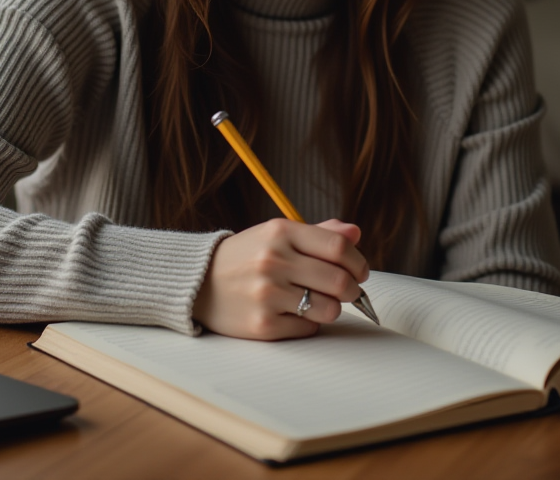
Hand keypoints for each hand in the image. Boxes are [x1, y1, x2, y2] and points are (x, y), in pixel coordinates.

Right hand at [192, 218, 367, 339]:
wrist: (199, 282)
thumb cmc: (247, 256)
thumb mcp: (278, 234)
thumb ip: (319, 233)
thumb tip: (356, 232)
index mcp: (280, 231)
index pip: (338, 246)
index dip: (358, 261)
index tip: (360, 270)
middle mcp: (273, 260)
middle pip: (339, 280)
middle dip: (353, 289)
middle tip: (349, 291)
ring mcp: (267, 294)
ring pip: (329, 308)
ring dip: (332, 308)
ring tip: (320, 302)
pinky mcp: (262, 325)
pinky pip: (308, 328)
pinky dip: (309, 323)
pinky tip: (294, 312)